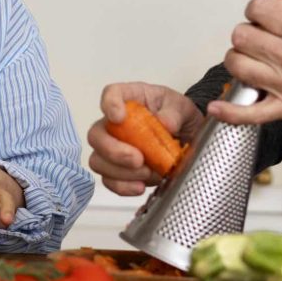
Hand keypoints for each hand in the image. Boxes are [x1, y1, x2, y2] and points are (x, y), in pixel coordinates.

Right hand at [88, 81, 204, 196]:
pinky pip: (109, 181)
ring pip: (98, 161)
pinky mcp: (117, 170)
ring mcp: (112, 147)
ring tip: (148, 172)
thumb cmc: (176, 115)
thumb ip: (174, 113)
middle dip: (113, 151)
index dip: (109, 105)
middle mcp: (114, 123)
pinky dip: (124, 186)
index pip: (111, 94)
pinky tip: (140, 186)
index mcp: (130, 99)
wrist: (186, 137)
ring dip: (121, 172)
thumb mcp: (182, 107)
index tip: (119, 117)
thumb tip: (165, 123)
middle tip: (138, 159)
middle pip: (96, 134)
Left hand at [210, 0, 281, 136]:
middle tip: (258, 39)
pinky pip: (250, 113)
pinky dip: (230, 112)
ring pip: (238, 66)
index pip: (257, 9)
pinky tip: (216, 106)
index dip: (256, 10)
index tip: (262, 17)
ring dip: (238, 60)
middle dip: (246, 34)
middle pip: (241, 36)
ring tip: (249, 61)